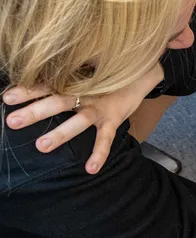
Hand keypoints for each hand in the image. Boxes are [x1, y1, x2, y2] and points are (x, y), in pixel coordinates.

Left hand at [3, 63, 163, 173]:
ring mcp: (100, 107)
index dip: (27, 91)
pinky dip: (100, 154)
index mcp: (74, 81)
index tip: (7, 98)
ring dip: (60, 134)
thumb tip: (40, 72)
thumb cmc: (107, 74)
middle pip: (57, 102)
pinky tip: (90, 168)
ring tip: (41, 146)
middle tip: (13, 122)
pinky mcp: (114, 119)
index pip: (46, 85)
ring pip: (78, 122)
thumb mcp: (86, 69)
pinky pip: (106, 139)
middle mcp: (85, 93)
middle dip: (35, 112)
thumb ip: (66, 74)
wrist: (140, 72)